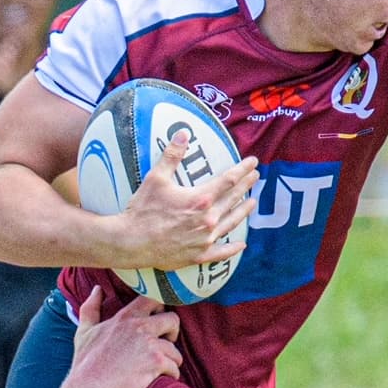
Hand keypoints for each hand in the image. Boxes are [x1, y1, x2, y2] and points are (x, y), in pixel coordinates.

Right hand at [66, 288, 181, 387]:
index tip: (158, 321)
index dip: (160, 309)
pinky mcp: (156, 362)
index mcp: (125, 317)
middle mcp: (140, 327)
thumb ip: (91, 308)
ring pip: (176, 349)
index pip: (153, 299)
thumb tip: (97, 289)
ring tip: (160, 369)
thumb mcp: (84, 332)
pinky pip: (175, 368)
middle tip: (165, 346)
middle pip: (173, 320)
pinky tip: (160, 380)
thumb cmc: (85, 364)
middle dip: (173, 333)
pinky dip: (171, 376)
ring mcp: (150, 344)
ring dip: (171, 360)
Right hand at [116, 133, 256, 270]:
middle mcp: (208, 219)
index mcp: (201, 199)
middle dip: (245, 186)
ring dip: (243, 212)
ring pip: (231, 223)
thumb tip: (183, 133)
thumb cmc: (143, 210)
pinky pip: (221, 252)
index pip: (229, 180)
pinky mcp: (198, 255)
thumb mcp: (156, 178)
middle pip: (233, 199)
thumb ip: (172, 155)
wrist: (131, 242)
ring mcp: (205, 239)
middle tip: (256, 177)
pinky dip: (232, 248)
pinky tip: (241, 245)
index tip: (253, 163)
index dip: (242, 170)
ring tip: (252, 203)